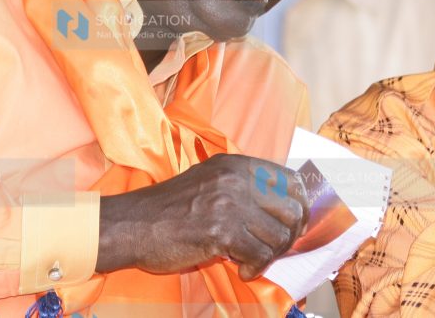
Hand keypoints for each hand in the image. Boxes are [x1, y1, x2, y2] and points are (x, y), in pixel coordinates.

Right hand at [96, 153, 308, 280]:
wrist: (133, 225)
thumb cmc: (170, 208)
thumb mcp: (210, 181)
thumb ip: (243, 187)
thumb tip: (283, 208)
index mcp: (237, 164)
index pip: (291, 180)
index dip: (301, 206)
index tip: (296, 225)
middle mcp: (237, 179)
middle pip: (292, 210)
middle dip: (291, 236)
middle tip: (276, 250)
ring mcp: (230, 204)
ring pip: (279, 236)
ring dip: (270, 256)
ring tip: (251, 261)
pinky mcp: (221, 231)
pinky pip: (258, 255)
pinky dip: (254, 268)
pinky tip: (241, 270)